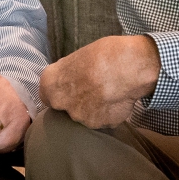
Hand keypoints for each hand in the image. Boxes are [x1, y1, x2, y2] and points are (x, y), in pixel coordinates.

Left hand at [38, 35, 160, 128]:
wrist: (131, 67)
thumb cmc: (105, 54)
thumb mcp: (78, 56)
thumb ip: (68, 73)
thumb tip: (71, 79)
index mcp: (51, 84)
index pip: (47, 94)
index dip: (60, 89)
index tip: (70, 84)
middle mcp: (62, 104)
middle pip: (66, 106)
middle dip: (76, 99)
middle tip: (92, 86)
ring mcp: (82, 118)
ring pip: (85, 115)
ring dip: (93, 108)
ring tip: (108, 92)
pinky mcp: (101, 125)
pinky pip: (103, 119)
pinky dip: (108, 112)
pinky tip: (118, 99)